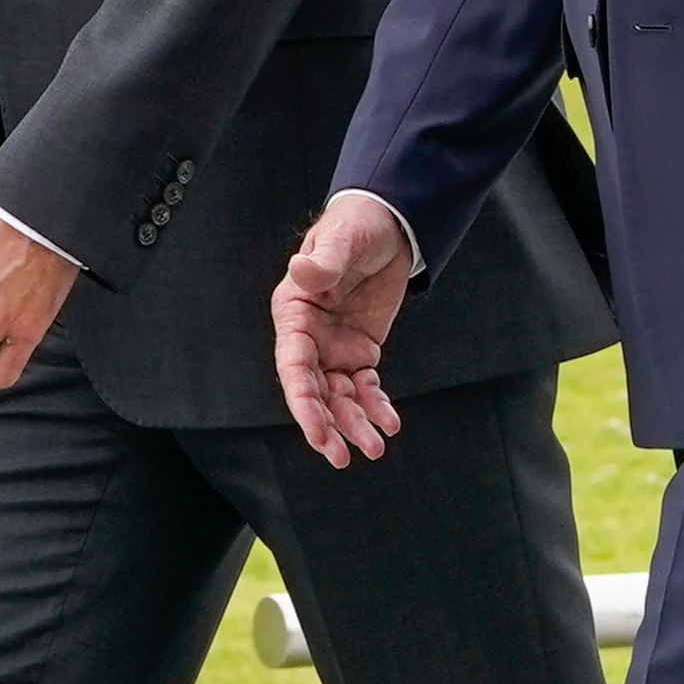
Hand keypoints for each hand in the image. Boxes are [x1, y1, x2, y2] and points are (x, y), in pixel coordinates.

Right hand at [273, 191, 419, 467]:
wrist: (388, 225)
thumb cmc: (356, 226)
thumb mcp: (342, 239)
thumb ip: (324, 260)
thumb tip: (302, 270)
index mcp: (294, 314)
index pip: (293, 367)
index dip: (303, 403)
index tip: (317, 432)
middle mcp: (309, 337)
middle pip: (314, 392)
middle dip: (327, 426)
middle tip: (343, 458)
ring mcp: (334, 348)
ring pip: (339, 397)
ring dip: (354, 424)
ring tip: (374, 449)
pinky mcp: (360, 351)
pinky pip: (365, 387)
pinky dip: (376, 406)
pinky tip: (390, 423)